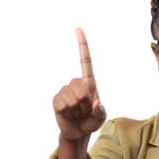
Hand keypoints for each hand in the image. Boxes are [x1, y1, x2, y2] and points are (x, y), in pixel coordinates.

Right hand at [51, 25, 107, 140]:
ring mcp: (64, 90)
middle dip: (87, 107)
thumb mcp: (100, 118)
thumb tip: (95, 103)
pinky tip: (69, 115)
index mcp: (88, 81)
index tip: (78, 28)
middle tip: (85, 112)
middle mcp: (75, 82)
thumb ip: (101, 112)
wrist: (76, 131)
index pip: (85, 60)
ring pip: (75, 100)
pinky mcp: (56, 100)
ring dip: (79, 112)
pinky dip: (69, 114)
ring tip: (77, 114)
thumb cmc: (90, 120)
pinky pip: (64, 106)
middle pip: (84, 92)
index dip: (82, 44)